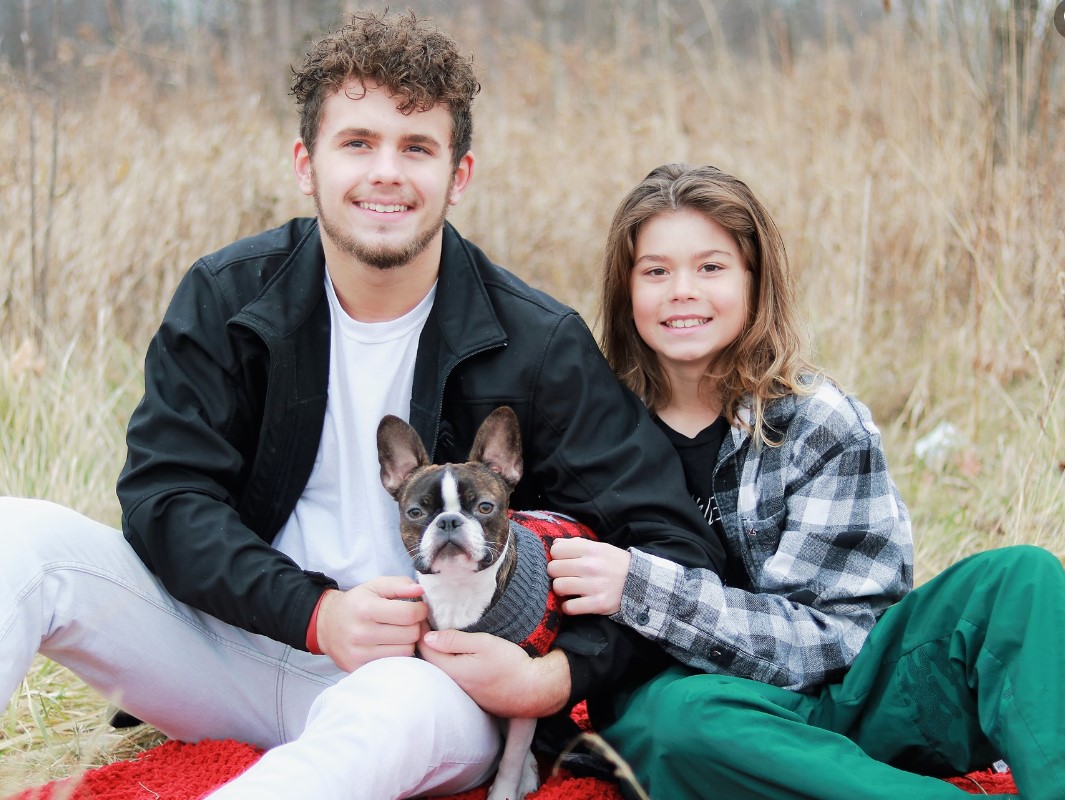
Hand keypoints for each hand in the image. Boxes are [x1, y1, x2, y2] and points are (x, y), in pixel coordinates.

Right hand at [316, 577, 427, 671]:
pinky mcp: (359, 668)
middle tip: (410, 621)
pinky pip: (394, 663)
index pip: (409, 614)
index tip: (419, 608)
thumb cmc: (356, 603)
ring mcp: (359, 653)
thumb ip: (399, 584)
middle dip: (416, 625)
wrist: (326, 625)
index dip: (421, 610)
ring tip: (401, 632)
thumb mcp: (375, 586)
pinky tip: (393, 644)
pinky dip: (398, 654)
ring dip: (409, 641)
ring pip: (406, 651)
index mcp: (366, 608)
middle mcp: (361, 633)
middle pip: (410, 634)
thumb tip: (420, 590)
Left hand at [418, 630, 569, 717]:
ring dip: (437, 651)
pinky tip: (455, 650)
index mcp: (452, 670)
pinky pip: (453, 675)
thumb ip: (454, 640)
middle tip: (427, 619)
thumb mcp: (484, 644)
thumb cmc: (511, 665)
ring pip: (441, 668)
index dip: (419, 629)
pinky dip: (449, 661)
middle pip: (429, 659)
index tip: (421, 613)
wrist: (534, 690)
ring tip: (439, 631)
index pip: (423, 648)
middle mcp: (452, 684)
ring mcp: (462, 691)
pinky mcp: (472, 694)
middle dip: (425, 640)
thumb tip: (427, 636)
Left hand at [548, 538, 630, 615]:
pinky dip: (569, 607)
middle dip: (557, 573)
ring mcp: (595, 586)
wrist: (642, 583)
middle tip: (566, 576)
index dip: (557, 556)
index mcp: (591, 549)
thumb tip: (555, 543)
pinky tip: (575, 602)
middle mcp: (591, 566)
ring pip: (558, 587)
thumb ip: (577, 544)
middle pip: (553, 568)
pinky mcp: (598, 604)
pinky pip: (569, 607)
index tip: (563, 561)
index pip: (556, 549)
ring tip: (570, 589)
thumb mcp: (600, 547)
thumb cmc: (616, 564)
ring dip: (561, 589)